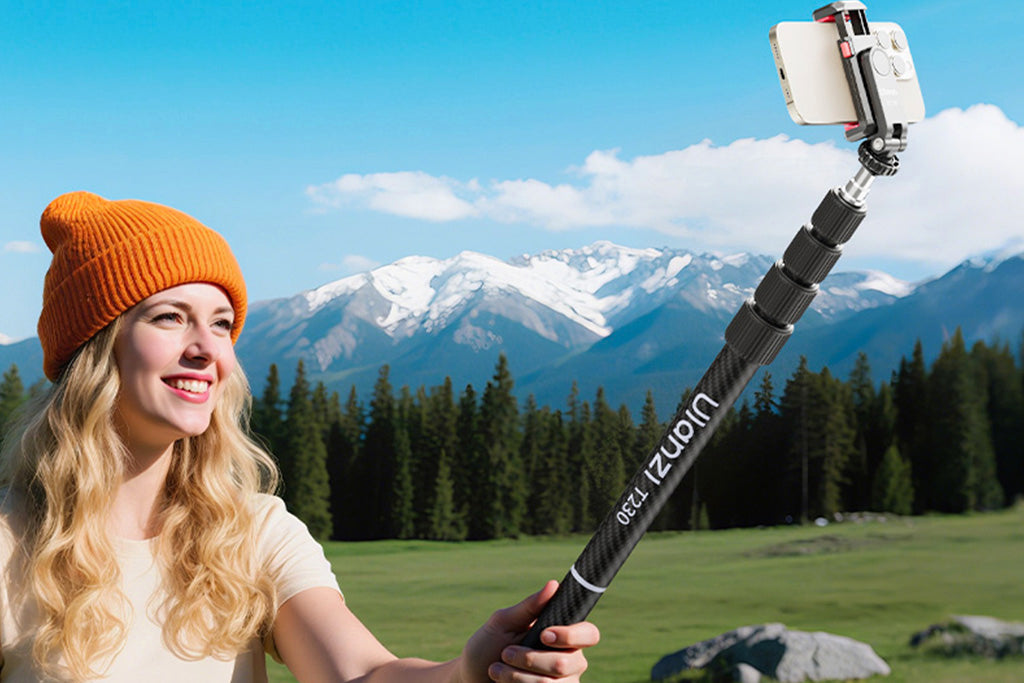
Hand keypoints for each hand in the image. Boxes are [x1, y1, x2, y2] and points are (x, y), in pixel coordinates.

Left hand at [458, 580, 599, 681]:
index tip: (543, 635)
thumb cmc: (488, 646)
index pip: (589, 634)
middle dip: (530, 659)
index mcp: (562, 635)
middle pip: (568, 662)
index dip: (571, 635)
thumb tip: (553, 584)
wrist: (471, 677)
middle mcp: (570, 660)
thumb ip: (529, 607)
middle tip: (506, 653)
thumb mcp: (503, 623)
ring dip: (518, 676)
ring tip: (497, 670)